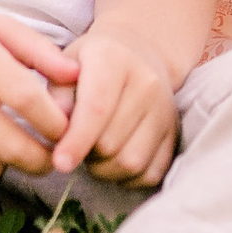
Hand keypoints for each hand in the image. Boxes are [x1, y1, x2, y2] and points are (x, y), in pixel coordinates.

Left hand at [49, 29, 178, 186]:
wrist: (137, 55)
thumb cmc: (90, 65)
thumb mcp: (64, 66)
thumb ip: (57, 97)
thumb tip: (57, 131)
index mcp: (113, 59)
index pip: (97, 108)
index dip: (77, 140)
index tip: (60, 163)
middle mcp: (147, 81)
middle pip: (110, 143)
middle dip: (86, 153)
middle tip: (77, 143)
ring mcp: (165, 108)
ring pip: (132, 162)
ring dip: (106, 169)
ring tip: (95, 151)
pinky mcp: (175, 132)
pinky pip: (150, 174)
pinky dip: (128, 178)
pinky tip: (115, 159)